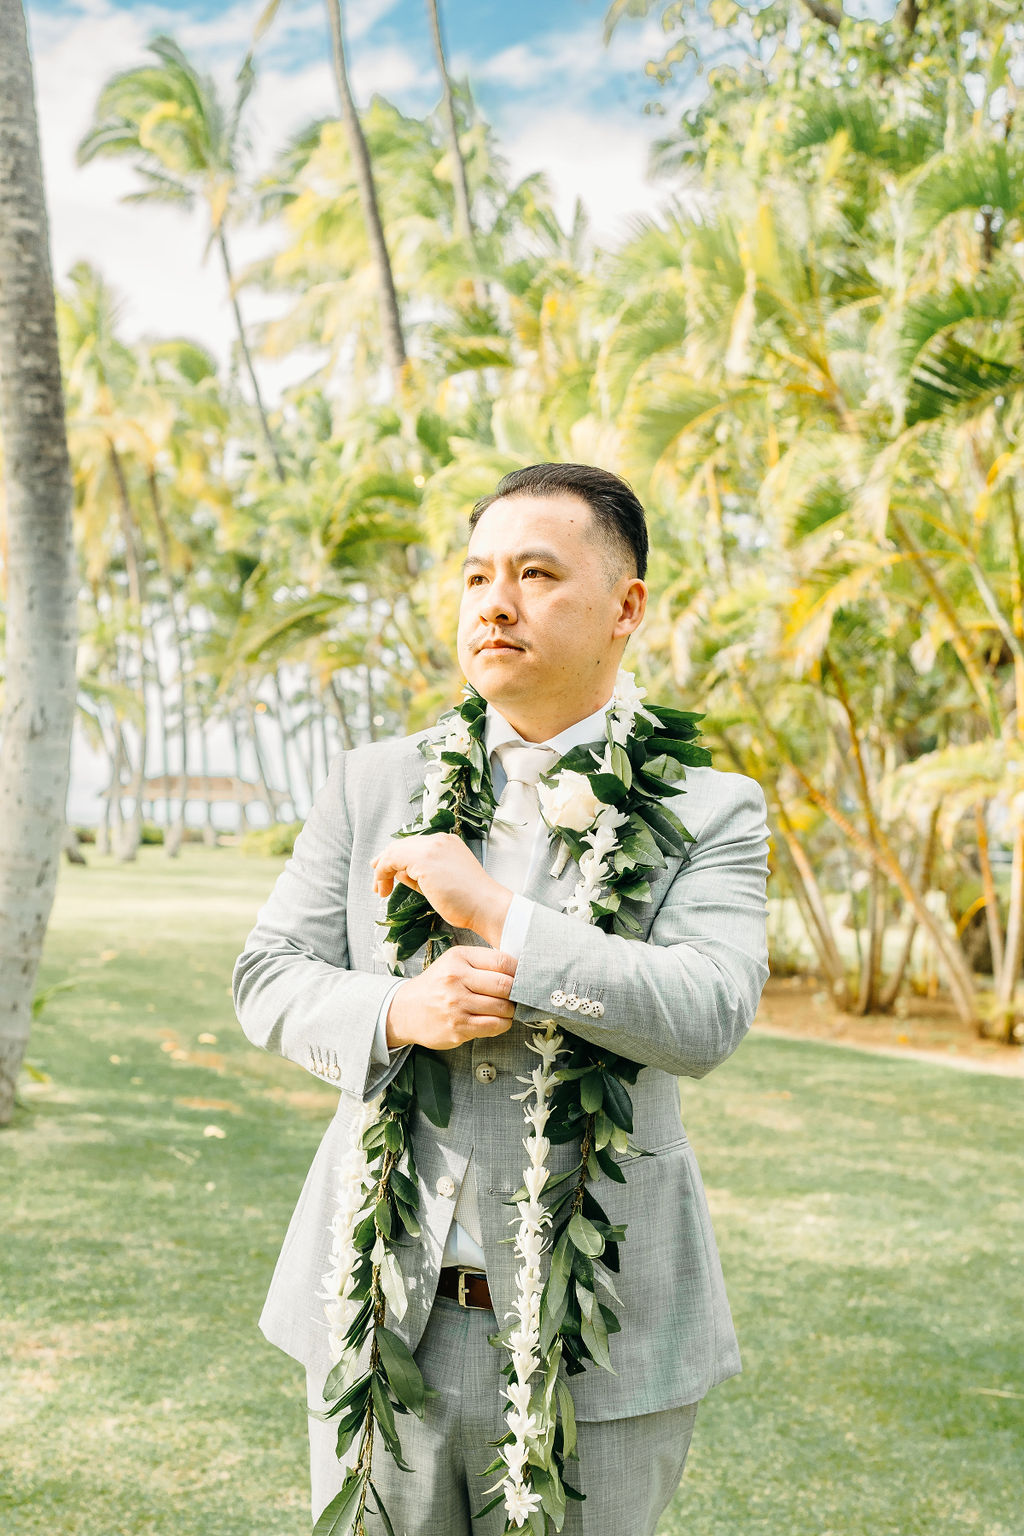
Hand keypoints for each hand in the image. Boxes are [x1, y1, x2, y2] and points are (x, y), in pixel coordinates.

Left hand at [370, 832, 511, 947]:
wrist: (486, 906)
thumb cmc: (469, 901)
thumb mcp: (441, 882)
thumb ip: (421, 875)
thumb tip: (400, 874)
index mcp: (446, 843)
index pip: (413, 845)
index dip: (395, 857)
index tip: (384, 870)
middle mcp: (438, 840)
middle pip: (401, 845)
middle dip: (384, 861)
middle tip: (375, 879)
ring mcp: (431, 847)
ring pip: (394, 852)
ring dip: (382, 871)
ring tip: (379, 890)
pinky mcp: (424, 859)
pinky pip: (393, 861)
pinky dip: (383, 873)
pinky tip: (384, 889)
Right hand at [385, 946, 517, 1050]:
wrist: (406, 1010)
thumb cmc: (438, 985)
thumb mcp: (455, 963)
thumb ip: (483, 962)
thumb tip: (520, 970)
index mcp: (459, 958)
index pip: (502, 962)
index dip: (520, 971)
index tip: (524, 977)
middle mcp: (456, 979)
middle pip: (505, 986)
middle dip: (517, 993)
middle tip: (518, 995)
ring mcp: (456, 1005)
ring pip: (503, 1008)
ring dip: (510, 1010)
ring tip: (506, 1008)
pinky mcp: (458, 1027)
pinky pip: (494, 1026)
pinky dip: (502, 1024)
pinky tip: (497, 1020)